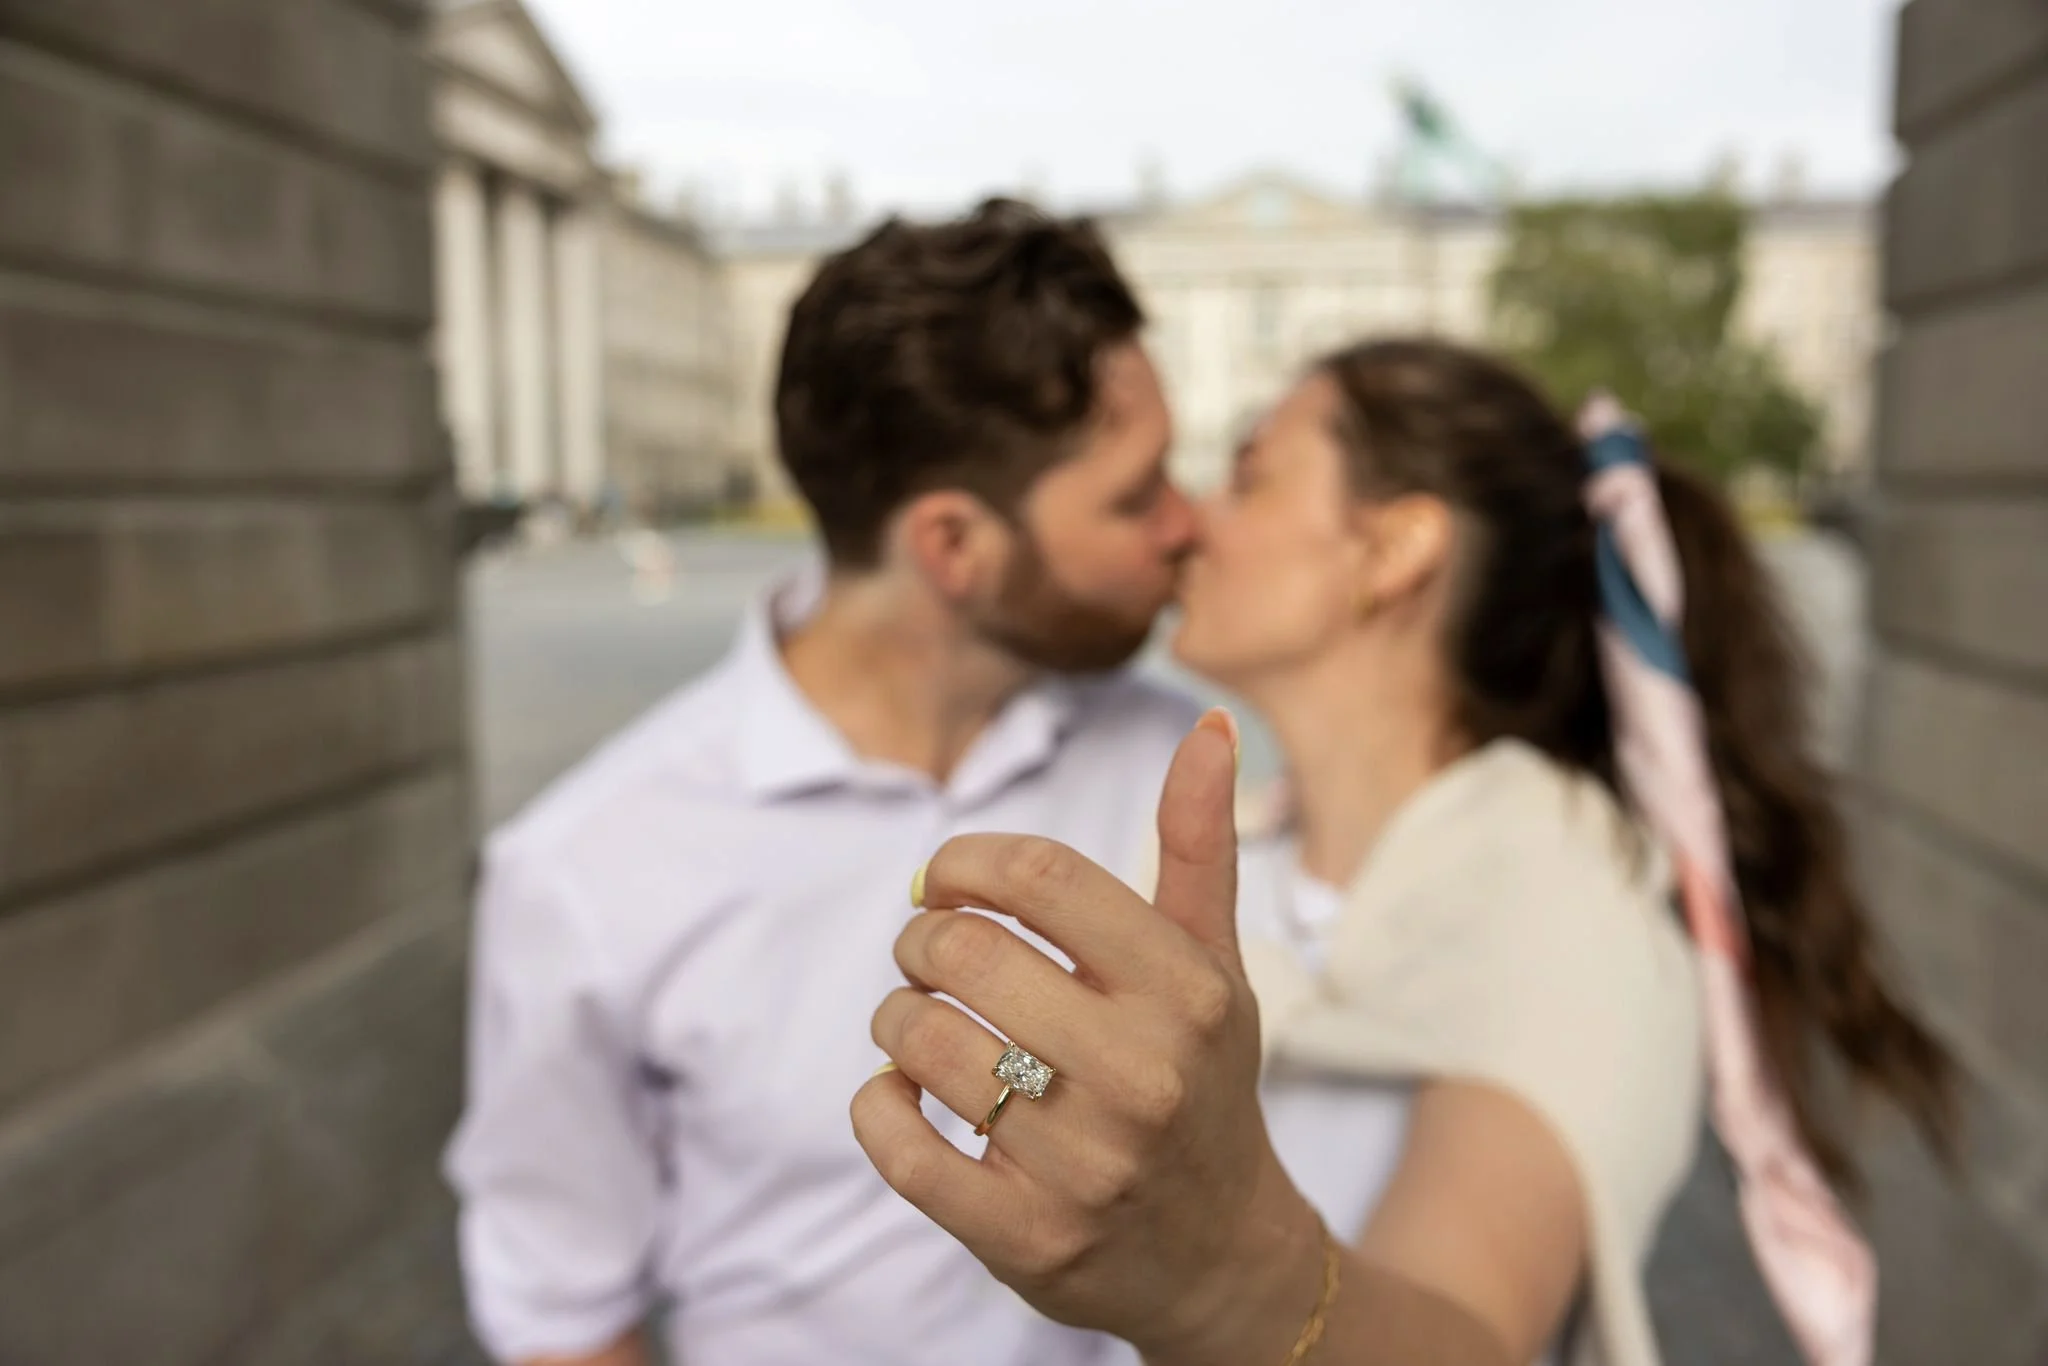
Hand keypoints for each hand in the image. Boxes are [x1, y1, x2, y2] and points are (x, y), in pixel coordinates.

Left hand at [850, 711, 1323, 1359]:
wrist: (1219, 1258)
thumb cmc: (1200, 1085)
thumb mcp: (1215, 966)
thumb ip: (1198, 847)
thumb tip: (1207, 727)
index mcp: (1188, 992)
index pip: (1037, 876)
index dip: (963, 863)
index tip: (943, 882)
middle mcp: (1144, 1074)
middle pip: (964, 953)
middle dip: (920, 943)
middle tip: (927, 957)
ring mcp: (1084, 1163)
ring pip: (919, 1043)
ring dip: (896, 1021)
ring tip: (918, 1026)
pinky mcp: (1025, 1235)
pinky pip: (899, 1144)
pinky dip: (879, 1106)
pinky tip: (904, 1095)